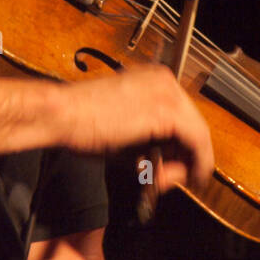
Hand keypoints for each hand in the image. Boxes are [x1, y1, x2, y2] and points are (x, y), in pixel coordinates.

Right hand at [56, 65, 214, 194]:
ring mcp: (168, 94)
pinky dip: (193, 163)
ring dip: (183, 164)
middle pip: (193, 124)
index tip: (173, 166)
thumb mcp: (123, 131)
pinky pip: (197, 142)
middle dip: (182, 157)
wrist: (61, 115)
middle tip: (165, 179)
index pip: (182, 116)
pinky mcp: (167, 112)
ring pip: (198, 135)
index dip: (178, 147)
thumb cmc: (79, 122)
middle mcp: (164, 81)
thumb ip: (148, 144)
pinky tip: (174, 178)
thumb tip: (167, 167)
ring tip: (157, 181)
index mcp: (153, 79)